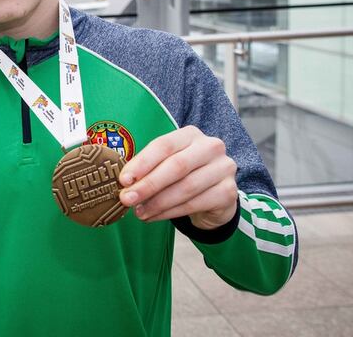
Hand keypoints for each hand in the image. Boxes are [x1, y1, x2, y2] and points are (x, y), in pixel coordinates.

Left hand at [117, 125, 237, 229]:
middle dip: (148, 185)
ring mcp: (223, 168)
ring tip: (139, 212)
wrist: (214, 196)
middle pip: (176, 166)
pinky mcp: (229, 191)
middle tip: (127, 199)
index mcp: (190, 135)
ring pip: (185, 188)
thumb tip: (125, 184)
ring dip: (157, 203)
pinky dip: (170, 212)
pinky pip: (195, 204)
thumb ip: (148, 170)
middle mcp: (210, 147)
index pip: (163, 145)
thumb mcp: (166, 165)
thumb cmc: (183, 176)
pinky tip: (154, 216)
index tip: (123, 179)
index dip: (142, 163)